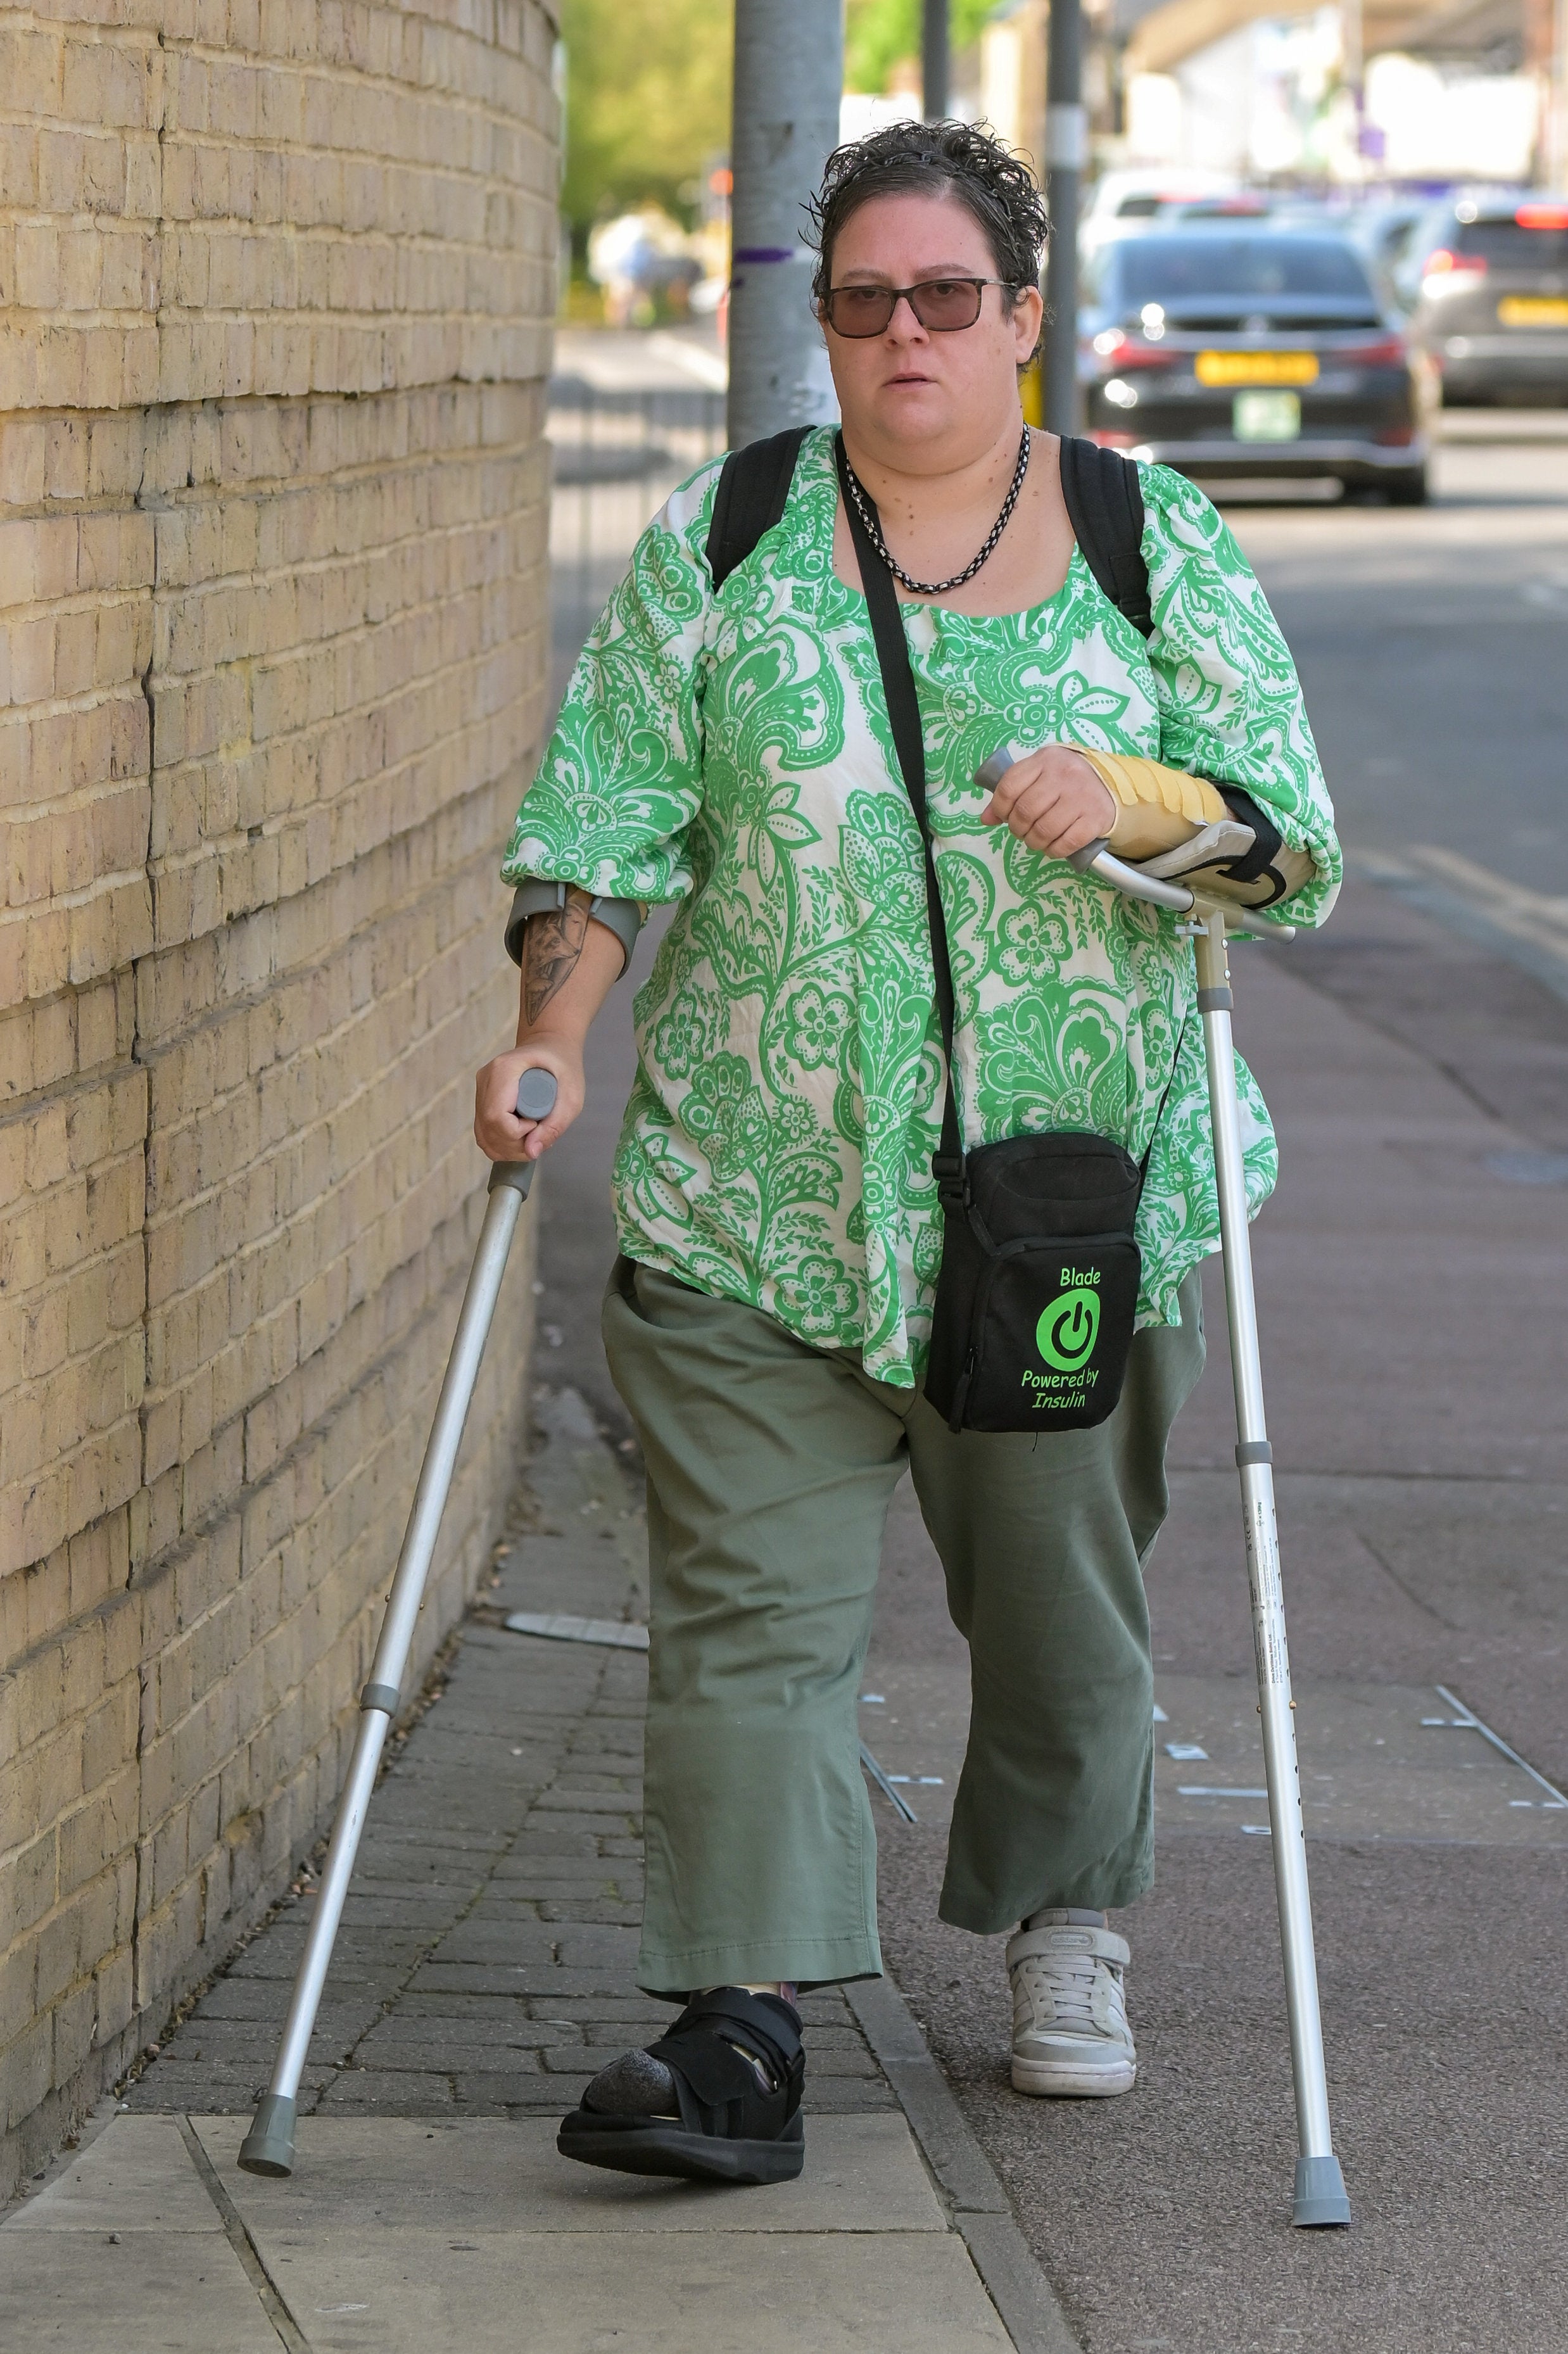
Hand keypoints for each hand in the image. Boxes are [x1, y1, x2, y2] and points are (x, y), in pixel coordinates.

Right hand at [474, 1038, 583, 1163]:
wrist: (550, 1046)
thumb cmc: (564, 1066)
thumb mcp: (571, 1096)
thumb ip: (554, 1125)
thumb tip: (532, 1152)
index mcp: (505, 1069)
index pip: (497, 1116)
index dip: (517, 1132)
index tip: (538, 1123)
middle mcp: (486, 1078)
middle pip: (489, 1128)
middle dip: (514, 1145)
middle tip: (539, 1136)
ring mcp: (481, 1089)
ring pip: (483, 1135)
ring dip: (508, 1149)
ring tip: (532, 1138)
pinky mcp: (482, 1099)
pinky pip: (483, 1132)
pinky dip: (501, 1145)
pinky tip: (520, 1140)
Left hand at [978, 746, 1115, 859]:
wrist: (1109, 784)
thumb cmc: (1065, 781)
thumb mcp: (1038, 777)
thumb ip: (1011, 793)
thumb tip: (986, 819)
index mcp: (1045, 760)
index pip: (1009, 787)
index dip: (1000, 808)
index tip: (1005, 816)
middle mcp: (1063, 775)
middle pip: (1025, 811)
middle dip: (1017, 829)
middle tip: (1023, 831)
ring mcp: (1081, 796)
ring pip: (1044, 830)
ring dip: (1034, 842)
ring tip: (1036, 840)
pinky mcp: (1096, 818)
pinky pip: (1066, 843)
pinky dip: (1054, 850)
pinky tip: (1053, 846)